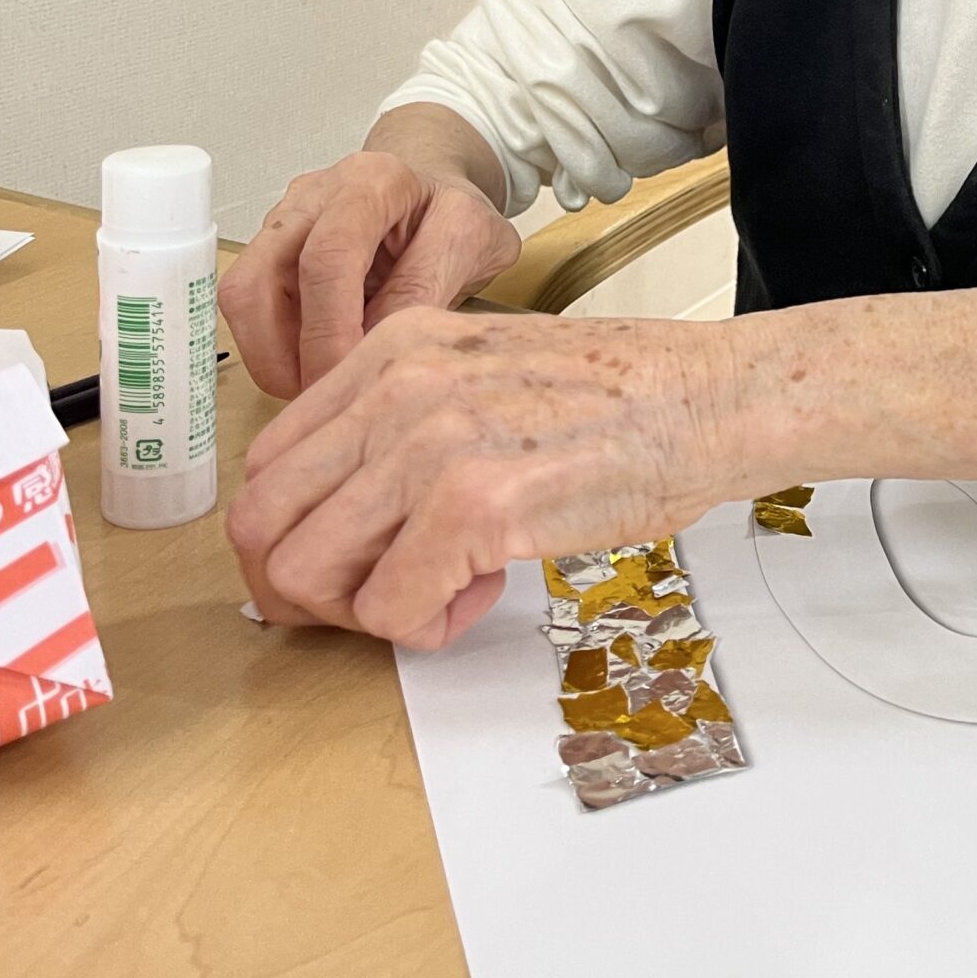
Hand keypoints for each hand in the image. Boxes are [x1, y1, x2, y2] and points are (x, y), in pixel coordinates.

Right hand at [220, 151, 520, 396]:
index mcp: (370, 182)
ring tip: (322, 386)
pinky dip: (276, 349)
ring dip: (273, 357)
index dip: (328, 329)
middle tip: (322, 396)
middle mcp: (311, 198)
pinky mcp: (269, 252)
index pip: (329, 257)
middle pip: (258, 280)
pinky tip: (315, 364)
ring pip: (242, 299)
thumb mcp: (471, 243)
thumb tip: (368, 350)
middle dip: (282, 354)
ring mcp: (281, 224)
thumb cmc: (451, 214)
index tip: (345, 377)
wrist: (435, 190)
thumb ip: (423, 290)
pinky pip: (251, 309)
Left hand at [226, 306, 746, 647]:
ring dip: (364, 609)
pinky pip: (387, 608)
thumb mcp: (485, 371)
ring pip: (306, 573)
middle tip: (379, 596)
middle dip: (311, 586)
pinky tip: (480, 595)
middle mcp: (397, 387)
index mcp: (393, 350)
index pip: (268, 466)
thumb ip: (407, 423)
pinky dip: (423, 626)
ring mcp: (431, 443)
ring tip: (438, 592)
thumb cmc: (623, 399)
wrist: (711, 400)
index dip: (296, 535)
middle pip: (265, 524)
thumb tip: (348, 513)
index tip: (350, 562)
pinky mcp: (476, 503)